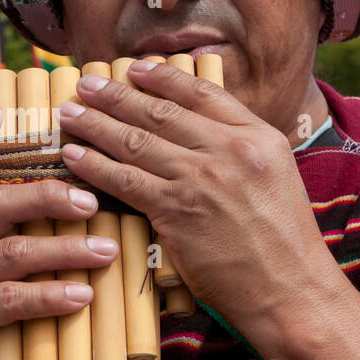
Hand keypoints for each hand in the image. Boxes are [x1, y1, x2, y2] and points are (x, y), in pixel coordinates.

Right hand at [0, 106, 120, 359]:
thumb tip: (86, 206)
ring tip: (107, 252)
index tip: (0, 111)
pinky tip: (82, 294)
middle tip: (92, 199)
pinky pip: (10, 299)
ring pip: (11, 251)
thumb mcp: (2, 277)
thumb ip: (23, 241)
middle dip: (46, 194)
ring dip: (65, 249)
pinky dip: (51, 294)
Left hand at [54, 59, 347, 351]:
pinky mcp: (176, 211)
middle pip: (160, 111)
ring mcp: (201, 178)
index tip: (132, 68)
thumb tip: (199, 133)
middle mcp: (230, 149)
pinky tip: (73, 156)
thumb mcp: (277, 177)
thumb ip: (240, 150)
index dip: (161, 78)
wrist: (291, 291)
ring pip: (135, 140)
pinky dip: (94, 165)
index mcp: (259, 136)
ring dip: (95, 123)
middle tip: (85, 84)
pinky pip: (124, 179)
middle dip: (116, 94)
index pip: (202, 92)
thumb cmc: (284, 244)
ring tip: (69, 113)